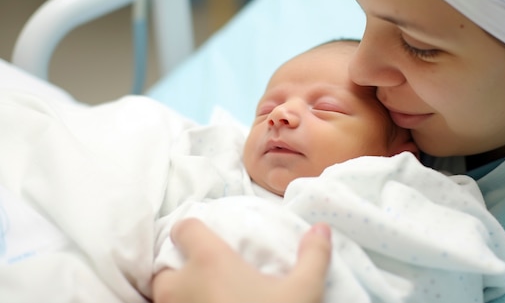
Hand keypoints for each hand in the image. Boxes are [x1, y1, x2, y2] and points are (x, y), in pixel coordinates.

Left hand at [152, 218, 331, 302]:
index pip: (185, 228)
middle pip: (166, 267)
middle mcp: (182, 286)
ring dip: (180, 295)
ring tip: (208, 299)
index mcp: (209, 262)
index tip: (210, 237)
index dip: (194, 230)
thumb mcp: (304, 291)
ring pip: (164, 297)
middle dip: (181, 269)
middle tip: (209, 277)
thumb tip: (321, 228)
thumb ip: (313, 255)